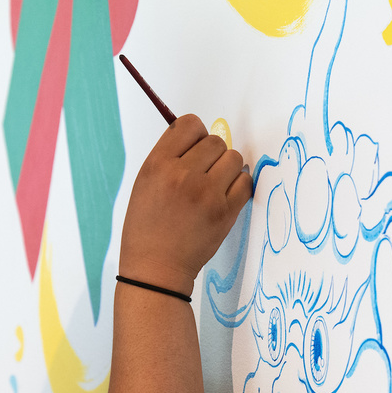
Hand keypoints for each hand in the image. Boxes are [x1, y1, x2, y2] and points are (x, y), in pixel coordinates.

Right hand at [119, 115, 251, 295]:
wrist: (156, 268)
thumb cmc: (147, 226)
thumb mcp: (145, 183)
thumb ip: (169, 156)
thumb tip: (198, 135)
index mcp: (158, 164)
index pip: (189, 124)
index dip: (195, 134)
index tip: (194, 148)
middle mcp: (182, 175)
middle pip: (215, 141)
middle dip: (212, 154)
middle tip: (203, 173)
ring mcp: (207, 193)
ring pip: (234, 158)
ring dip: (227, 168)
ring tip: (214, 185)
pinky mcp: (226, 212)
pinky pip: (246, 181)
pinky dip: (238, 185)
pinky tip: (224, 195)